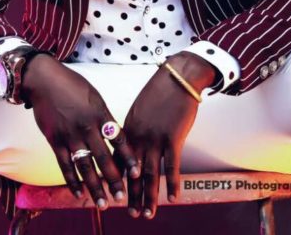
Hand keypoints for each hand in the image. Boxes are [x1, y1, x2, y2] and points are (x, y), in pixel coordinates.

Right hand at [21, 54, 138, 208]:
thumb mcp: (95, 97)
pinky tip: (80, 194)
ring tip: (103, 203)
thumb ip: (104, 116)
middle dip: (114, 179)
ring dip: (95, 187)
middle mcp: (87, 126)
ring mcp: (70, 135)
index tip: (136, 174)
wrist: (45, 80)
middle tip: (122, 197)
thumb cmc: (72, 85)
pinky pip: (65, 165)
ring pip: (85, 166)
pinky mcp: (55, 140)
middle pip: (103, 158)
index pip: (118, 140)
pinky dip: (72, 181)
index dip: (128, 158)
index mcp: (100, 114)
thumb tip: (115, 134)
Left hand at [119, 52, 215, 218]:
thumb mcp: (140, 109)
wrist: (177, 77)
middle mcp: (139, 136)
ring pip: (150, 173)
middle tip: (129, 214)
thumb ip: (135, 127)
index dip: (117, 178)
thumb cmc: (160, 91)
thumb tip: (131, 143)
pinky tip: (172, 198)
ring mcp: (155, 138)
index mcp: (128, 129)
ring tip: (147, 214)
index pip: (119, 159)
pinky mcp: (173, 137)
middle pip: (132, 171)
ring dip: (149, 196)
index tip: (114, 193)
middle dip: (131, 195)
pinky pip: (172, 165)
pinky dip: (172, 183)